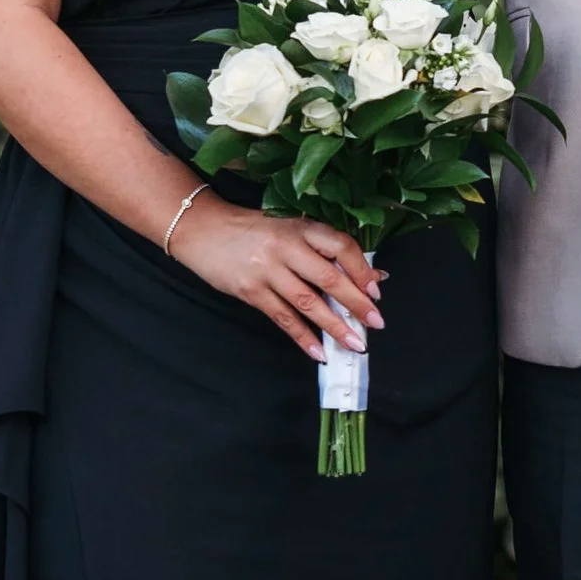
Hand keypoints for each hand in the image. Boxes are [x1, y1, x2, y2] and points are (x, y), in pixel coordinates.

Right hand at [168, 196, 382, 359]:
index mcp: (300, 228)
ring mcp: (267, 270)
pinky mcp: (251, 291)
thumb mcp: (289, 229)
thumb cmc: (253, 229)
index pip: (340, 246)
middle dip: (355, 304)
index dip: (361, 269)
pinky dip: (302, 337)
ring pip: (307, 302)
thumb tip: (369, 275)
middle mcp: (285, 247)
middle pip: (328, 278)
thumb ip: (324, 250)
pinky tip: (319, 351)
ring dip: (334, 326)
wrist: (204, 230)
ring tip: (354, 344)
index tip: (376, 290)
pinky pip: (282, 318)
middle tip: (375, 323)